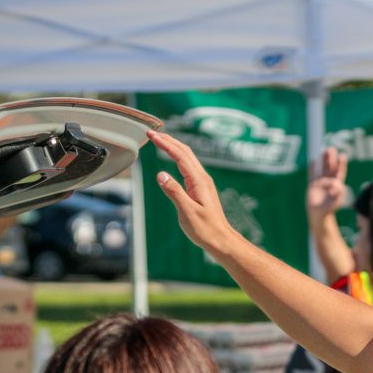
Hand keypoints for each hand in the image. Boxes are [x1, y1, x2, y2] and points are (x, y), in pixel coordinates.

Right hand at [148, 130, 239, 256]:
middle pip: (185, 151)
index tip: (151, 134)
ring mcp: (203, 182)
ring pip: (188, 157)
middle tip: (151, 132)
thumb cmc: (205, 229)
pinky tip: (173, 157)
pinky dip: (178, 156)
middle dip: (168, 140)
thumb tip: (161, 175)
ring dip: (173, 146)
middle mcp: (202, 178)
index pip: (180, 155)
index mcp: (199, 181)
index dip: (165, 143)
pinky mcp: (201, 188)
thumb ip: (174, 192)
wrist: (221, 240)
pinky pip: (189, 166)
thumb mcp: (187, 212)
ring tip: (160, 139)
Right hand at [306, 147, 349, 219]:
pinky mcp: (312, 185)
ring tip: (324, 151)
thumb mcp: (336, 201)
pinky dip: (312, 168)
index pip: (339, 172)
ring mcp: (320, 182)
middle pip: (331, 167)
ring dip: (323, 160)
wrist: (319, 215)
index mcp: (336, 185)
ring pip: (322, 168)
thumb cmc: (329, 209)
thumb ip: (338, 193)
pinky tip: (313, 161)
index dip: (341, 164)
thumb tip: (337, 183)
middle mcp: (328, 182)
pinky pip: (312, 174)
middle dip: (332, 158)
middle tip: (332, 148)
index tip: (342, 156)